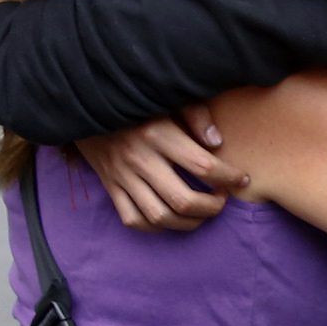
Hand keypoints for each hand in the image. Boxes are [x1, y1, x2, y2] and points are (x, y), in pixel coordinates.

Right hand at [76, 107, 243, 231]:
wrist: (85, 105)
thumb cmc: (136, 101)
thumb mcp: (167, 98)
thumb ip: (195, 115)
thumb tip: (217, 142)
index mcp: (158, 134)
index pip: (202, 165)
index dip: (229, 177)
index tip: (242, 178)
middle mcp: (140, 159)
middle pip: (183, 200)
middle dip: (212, 207)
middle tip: (223, 200)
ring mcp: (123, 177)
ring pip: (160, 216)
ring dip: (189, 222)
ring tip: (203, 212)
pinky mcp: (110, 188)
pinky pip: (134, 220)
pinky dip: (157, 227)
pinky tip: (173, 217)